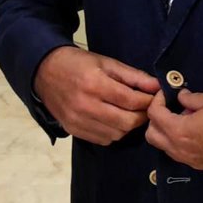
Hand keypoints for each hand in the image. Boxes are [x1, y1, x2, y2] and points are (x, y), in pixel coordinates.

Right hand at [34, 46, 159, 145]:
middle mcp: (86, 106)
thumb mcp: (107, 63)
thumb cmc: (79, 64)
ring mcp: (78, 121)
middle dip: (142, 116)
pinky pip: (103, 139)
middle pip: (126, 121)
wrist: (45, 72)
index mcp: (95, 84)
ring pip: (117, 133)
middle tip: (146, 108)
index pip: (130, 100)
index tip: (155, 98)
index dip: (148, 101)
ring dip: (129, 125)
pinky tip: (114, 120)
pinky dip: (114, 132)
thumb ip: (133, 76)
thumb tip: (157, 86)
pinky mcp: (74, 130)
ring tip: (131, 113)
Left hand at [145, 88, 202, 169]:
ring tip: (183, 119)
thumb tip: (181, 98)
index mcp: (180, 130)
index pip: (154, 115)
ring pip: (164, 147)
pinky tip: (193, 131)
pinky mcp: (200, 165)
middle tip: (170, 107)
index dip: (157, 100)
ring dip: (166, 132)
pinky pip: (178, 154)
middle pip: (152, 135)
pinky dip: (178, 142)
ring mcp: (189, 160)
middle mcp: (180, 149)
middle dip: (156, 119)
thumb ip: (191, 99)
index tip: (166, 93)